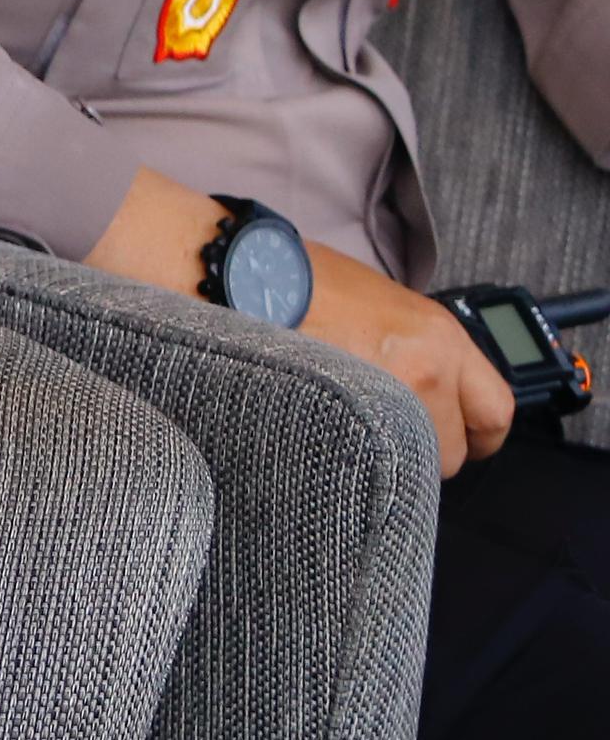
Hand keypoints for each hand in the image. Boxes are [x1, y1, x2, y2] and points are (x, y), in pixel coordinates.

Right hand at [303, 242, 521, 477]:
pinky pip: (364, 463)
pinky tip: (331, 433)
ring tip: (355, 428)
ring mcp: (382, 400)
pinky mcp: (339, 422)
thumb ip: (421, 348)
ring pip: (409, 465)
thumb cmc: (304, 279)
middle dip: (427, 451)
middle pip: (453, 452)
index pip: (495, 410)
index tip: (464, 440)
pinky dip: (352, 458)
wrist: (245, 274)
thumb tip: (434, 389)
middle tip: (396, 435)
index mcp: (440, 338)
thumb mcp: (384, 304)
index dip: (480, 435)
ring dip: (389, 457)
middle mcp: (425, 371)